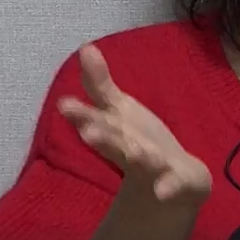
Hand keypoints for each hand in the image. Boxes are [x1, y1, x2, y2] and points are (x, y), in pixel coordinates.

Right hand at [57, 44, 211, 206]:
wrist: (173, 178)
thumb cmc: (138, 139)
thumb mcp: (118, 109)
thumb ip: (99, 84)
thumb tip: (85, 47)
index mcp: (113, 132)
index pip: (96, 120)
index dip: (82, 114)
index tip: (64, 105)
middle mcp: (127, 151)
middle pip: (114, 143)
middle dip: (102, 137)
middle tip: (89, 132)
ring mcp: (151, 167)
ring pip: (141, 161)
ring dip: (136, 156)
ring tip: (134, 153)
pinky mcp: (176, 179)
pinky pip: (173, 183)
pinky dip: (168, 187)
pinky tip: (164, 192)